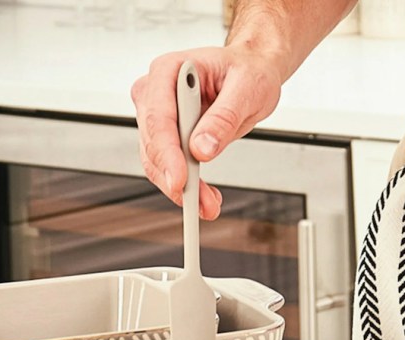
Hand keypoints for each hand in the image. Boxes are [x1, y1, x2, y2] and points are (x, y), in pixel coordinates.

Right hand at [131, 46, 282, 219]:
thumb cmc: (247, 70)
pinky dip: (185, 185)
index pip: (158, 117)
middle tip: (200, 201)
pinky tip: (203, 197)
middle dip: (176, 177)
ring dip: (180, 187)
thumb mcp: (247, 88)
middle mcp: (155, 92)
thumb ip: (224, 116)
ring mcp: (157, 114)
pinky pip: (167, 165)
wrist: (250, 72)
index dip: (166, 153)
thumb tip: (202, 148)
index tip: (180, 180)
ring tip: (207, 203)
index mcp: (169, 70)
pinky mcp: (165, 135)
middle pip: (153, 143)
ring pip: (156, 161)